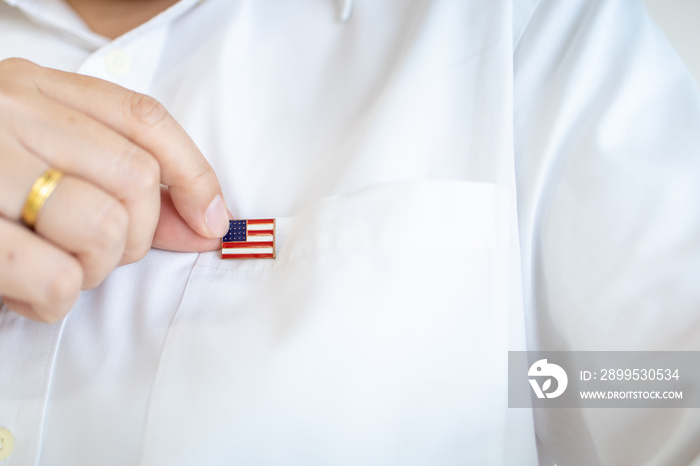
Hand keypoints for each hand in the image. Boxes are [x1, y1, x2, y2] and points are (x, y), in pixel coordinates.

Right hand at [0, 58, 229, 321]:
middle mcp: (6, 113)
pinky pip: (56, 279)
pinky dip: (54, 300)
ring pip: (103, 228)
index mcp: (31, 86)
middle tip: (98, 251)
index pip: (144, 120)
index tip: (212, 219)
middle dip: (136, 237)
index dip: (194, 174)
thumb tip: (206, 223)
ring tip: (56, 267)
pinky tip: (24, 292)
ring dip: (94, 268)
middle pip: (134, 181)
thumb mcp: (37, 151)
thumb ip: (119, 177)